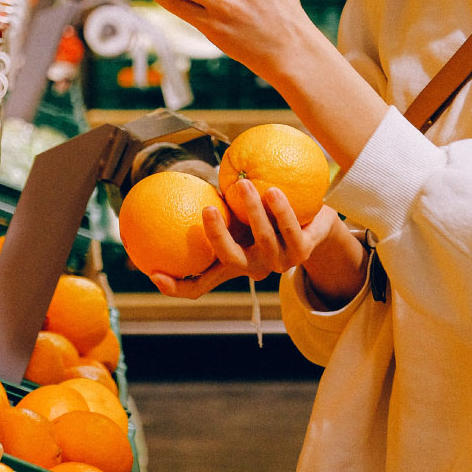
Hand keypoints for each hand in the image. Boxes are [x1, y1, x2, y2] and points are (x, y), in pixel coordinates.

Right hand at [148, 179, 338, 299]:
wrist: (317, 220)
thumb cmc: (269, 214)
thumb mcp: (239, 215)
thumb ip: (217, 208)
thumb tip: (177, 185)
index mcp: (234, 263)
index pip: (200, 284)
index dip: (175, 286)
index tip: (154, 273)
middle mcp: (255, 267)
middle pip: (230, 259)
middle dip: (217, 236)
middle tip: (208, 207)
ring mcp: (280, 262)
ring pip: (264, 240)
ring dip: (253, 211)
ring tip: (243, 184)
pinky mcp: (304, 251)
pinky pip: (290, 229)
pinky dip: (281, 210)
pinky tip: (274, 189)